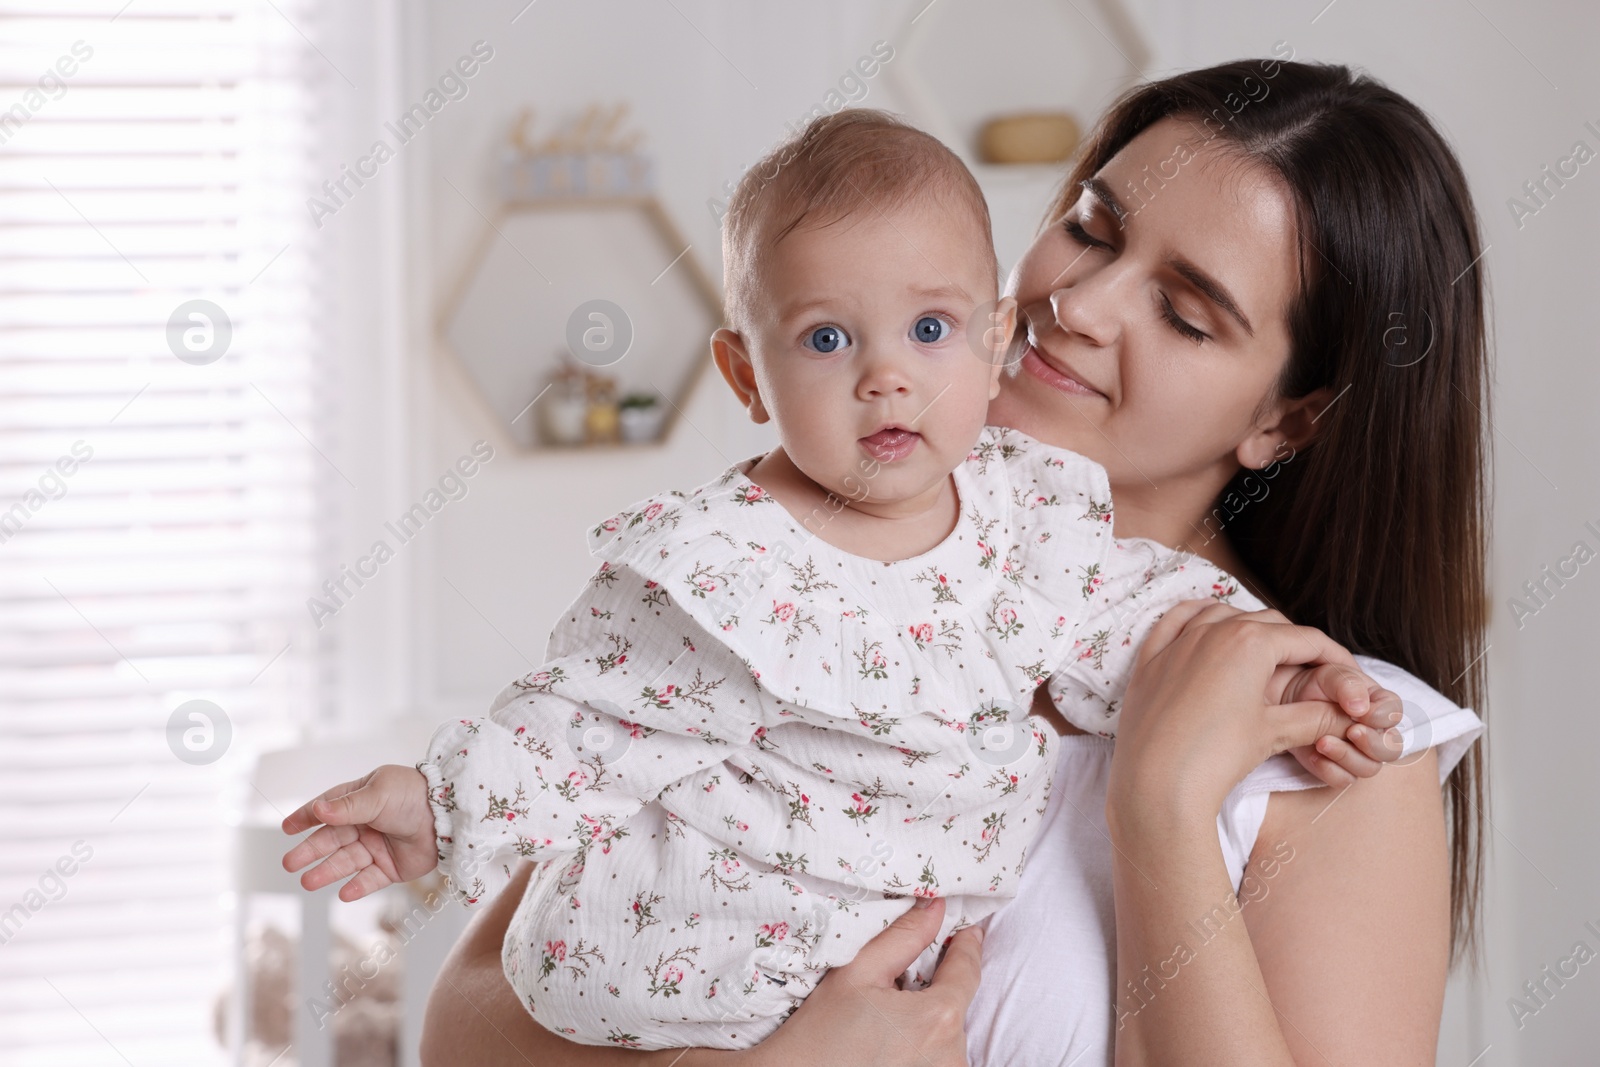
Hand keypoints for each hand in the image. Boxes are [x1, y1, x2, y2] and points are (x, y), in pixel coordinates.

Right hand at [281, 764, 438, 900]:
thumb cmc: (415, 795)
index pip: (328, 809)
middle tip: (289, 864)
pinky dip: (356, 887)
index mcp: (363, 799)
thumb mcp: (379, 794)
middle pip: (332, 840)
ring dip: (327, 872)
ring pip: (346, 862)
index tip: (287, 828)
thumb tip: (317, 810)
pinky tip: (343, 894)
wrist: (451, 817)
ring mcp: (379, 847)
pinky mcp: (392, 868)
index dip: (307, 818)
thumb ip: (348, 806)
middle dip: (310, 851)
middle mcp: (368, 824)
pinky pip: (369, 880)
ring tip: (308, 882)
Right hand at [753, 898, 978, 1066]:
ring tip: (888, 1024)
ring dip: (929, 1023)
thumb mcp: (856, 973)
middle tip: (902, 985)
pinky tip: (892, 1045)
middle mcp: (951, 1055)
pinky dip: (923, 1046)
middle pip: (955, 1006)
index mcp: (938, 1018)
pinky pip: (939, 1058)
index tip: (969, 931)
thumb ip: (903, 936)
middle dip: (935, 990)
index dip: (967, 946)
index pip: (966, 971)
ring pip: (948, 1036)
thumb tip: (935, 907)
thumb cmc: (821, 1035)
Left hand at [1110, 601, 1371, 830]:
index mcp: (1250, 643)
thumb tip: (1347, 713)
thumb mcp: (1274, 733)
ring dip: (1247, 626)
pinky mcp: (1150, 659)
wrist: (1155, 785)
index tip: (1349, 674)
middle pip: (1268, 623)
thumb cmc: (1217, 758)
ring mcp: (1177, 642)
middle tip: (1313, 670)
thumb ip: (1316, 716)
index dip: (1334, 656)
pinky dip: (1195, 616)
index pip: (1306, 640)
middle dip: (1295, 643)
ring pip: (1221, 615)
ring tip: (1265, 652)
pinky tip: (1206, 624)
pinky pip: (1175, 622)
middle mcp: (1212, 630)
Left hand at [1277, 661, 1405, 785]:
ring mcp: (1350, 749)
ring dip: (1349, 756)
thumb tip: (1363, 708)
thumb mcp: (1324, 675)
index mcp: (1372, 700)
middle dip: (1372, 741)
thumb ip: (1347, 686)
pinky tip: (1312, 757)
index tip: (1360, 713)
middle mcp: (1368, 728)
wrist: (1268, 698)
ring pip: (1369, 766)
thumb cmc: (1299, 679)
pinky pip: (1342, 778)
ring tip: (1322, 743)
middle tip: (1351, 732)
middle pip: (1390, 746)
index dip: (1381, 714)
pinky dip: (1331, 770)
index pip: (1392, 710)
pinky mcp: (1329, 765)